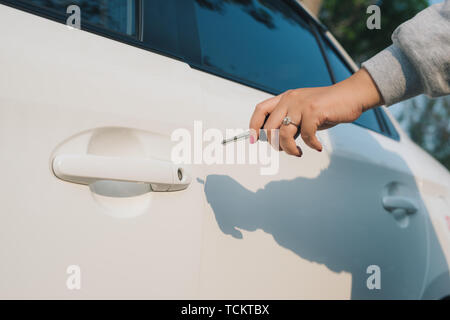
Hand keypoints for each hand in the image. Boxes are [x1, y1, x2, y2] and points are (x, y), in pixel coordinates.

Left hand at [249, 68, 382, 156]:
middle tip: (286, 150)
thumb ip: (290, 122)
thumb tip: (275, 140)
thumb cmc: (327, 107)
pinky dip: (310, 145)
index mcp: (285, 98)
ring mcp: (301, 104)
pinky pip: (305, 135)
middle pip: (269, 127)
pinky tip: (317, 147)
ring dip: (289, 149)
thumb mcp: (303, 112)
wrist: (351, 95)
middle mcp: (290, 99)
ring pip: (284, 134)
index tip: (253, 140)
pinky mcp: (314, 111)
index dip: (253, 125)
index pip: (260, 110)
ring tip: (297, 152)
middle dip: (275, 144)